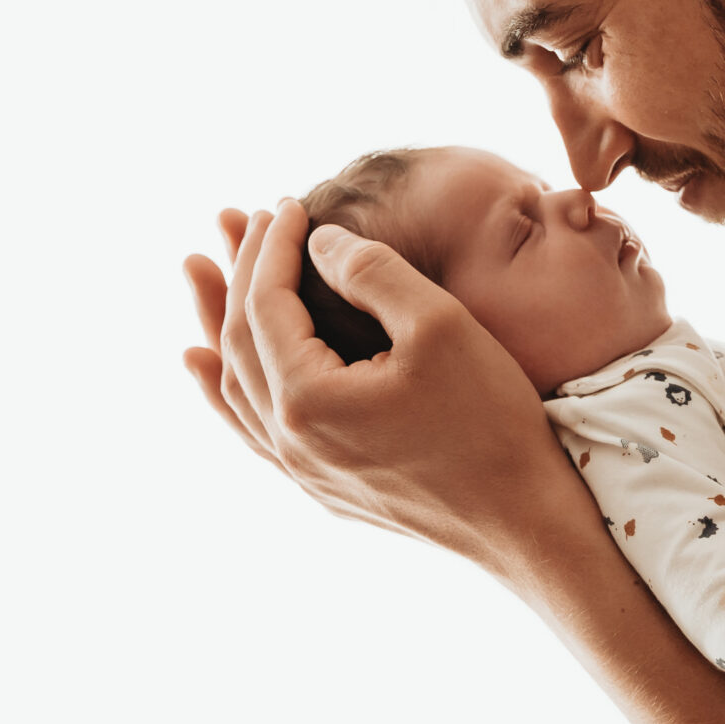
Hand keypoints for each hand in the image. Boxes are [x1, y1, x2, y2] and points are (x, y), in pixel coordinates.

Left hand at [181, 201, 589, 568]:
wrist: (526, 521)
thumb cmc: (491, 421)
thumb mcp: (440, 326)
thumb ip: (372, 272)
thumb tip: (318, 243)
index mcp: (307, 400)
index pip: (267, 304)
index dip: (272, 246)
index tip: (289, 202)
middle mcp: (290, 442)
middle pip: (238, 342)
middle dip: (237, 272)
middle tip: (236, 218)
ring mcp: (304, 472)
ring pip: (235, 387)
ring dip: (215, 322)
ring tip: (198, 271)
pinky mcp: (326, 487)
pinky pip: (253, 429)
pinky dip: (225, 388)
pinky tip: (206, 369)